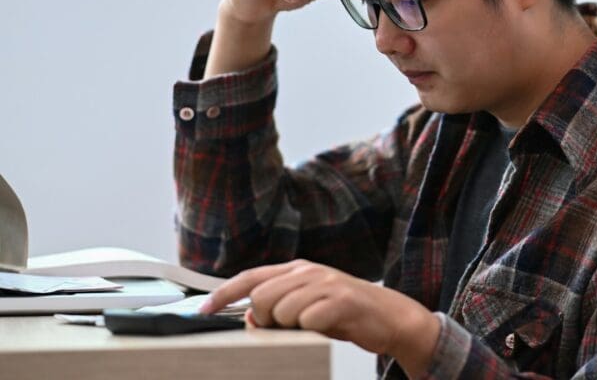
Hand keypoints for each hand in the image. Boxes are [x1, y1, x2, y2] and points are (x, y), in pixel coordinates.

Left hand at [200, 260, 440, 377]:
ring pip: (281, 310)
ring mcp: (326, 283)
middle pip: (261, 296)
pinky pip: (308, 320)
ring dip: (290, 327)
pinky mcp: (341, 300)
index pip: (250, 278)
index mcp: (297, 270)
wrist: (390, 316)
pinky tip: (326, 327)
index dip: (223, 294)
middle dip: (266, 318)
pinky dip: (311, 330)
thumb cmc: (345, 313)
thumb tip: (252, 316)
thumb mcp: (307, 308)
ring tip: (312, 326)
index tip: (202, 310)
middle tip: (287, 327)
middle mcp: (309, 271)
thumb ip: (279, 307)